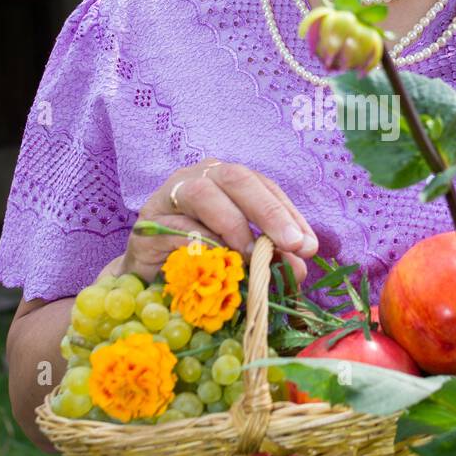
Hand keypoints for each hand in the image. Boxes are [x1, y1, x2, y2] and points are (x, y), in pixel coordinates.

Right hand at [118, 159, 318, 283]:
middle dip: (268, 211)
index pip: (264, 186)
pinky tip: (216, 264)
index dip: (288, 213)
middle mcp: (197, 177)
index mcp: (225, 180)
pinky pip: (176, 228)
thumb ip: (270, 256)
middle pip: (236, 178)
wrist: (149, 278)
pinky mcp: (147, 226)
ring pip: (202, 193)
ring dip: (232, 224)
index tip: (308, 246)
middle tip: (290, 244)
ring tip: (251, 255)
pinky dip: (200, 245)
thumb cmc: (200, 259)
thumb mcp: (241, 255)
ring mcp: (167, 197)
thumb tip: (299, 269)